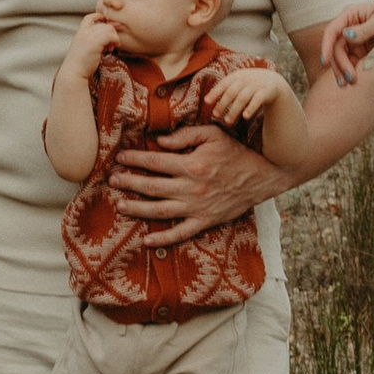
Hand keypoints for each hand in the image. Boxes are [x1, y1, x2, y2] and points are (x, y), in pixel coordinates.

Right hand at [60, 14, 118, 75]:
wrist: (74, 72)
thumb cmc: (80, 63)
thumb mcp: (84, 48)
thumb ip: (93, 40)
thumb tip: (107, 37)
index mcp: (80, 32)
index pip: (89, 17)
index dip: (99, 17)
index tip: (106, 23)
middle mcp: (84, 32)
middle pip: (103, 24)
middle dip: (110, 33)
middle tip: (110, 44)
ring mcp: (89, 36)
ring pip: (108, 29)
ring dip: (113, 38)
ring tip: (110, 48)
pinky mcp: (95, 42)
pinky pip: (110, 36)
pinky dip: (115, 41)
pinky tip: (111, 49)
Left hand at [108, 118, 276, 244]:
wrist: (260, 176)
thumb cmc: (234, 152)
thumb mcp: (213, 134)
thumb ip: (185, 135)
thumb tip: (159, 141)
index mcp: (192, 164)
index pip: (155, 161)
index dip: (135, 159)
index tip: (120, 157)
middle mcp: (191, 188)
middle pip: (152, 186)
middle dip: (129, 183)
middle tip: (112, 180)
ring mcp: (197, 207)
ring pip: (160, 210)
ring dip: (137, 209)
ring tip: (120, 205)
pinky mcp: (205, 221)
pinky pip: (180, 233)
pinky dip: (163, 238)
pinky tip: (146, 240)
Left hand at [200, 61, 280, 127]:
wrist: (273, 81)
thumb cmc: (250, 84)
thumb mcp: (238, 82)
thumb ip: (225, 89)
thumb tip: (206, 101)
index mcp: (237, 76)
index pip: (224, 83)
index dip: (215, 92)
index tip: (206, 102)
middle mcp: (246, 79)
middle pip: (232, 92)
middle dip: (223, 104)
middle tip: (216, 116)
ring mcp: (256, 85)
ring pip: (243, 98)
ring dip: (234, 110)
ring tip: (227, 121)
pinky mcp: (266, 92)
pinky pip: (258, 100)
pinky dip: (251, 108)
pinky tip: (245, 117)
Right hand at [319, 0, 373, 86]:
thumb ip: (364, 29)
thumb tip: (346, 36)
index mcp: (352, 14)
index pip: (332, 31)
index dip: (326, 46)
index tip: (324, 62)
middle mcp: (350, 26)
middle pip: (336, 47)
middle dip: (340, 63)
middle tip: (349, 79)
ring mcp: (356, 38)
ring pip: (343, 56)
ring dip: (343, 69)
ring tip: (349, 83)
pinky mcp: (364, 47)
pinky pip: (353, 60)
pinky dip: (351, 70)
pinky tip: (353, 80)